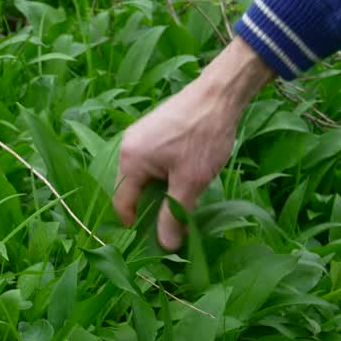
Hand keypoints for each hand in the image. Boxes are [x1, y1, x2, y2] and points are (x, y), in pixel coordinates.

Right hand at [113, 37, 275, 250]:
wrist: (219, 93)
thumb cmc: (203, 137)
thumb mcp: (190, 182)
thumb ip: (174, 215)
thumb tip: (166, 246)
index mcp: (129, 161)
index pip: (122, 205)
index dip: (137, 225)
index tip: (157, 238)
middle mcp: (127, 147)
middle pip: (131, 190)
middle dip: (151, 207)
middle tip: (175, 220)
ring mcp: (138, 135)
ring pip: (143, 176)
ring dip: (160, 190)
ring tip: (184, 197)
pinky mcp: (152, 129)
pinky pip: (150, 161)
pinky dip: (164, 174)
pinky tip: (185, 175)